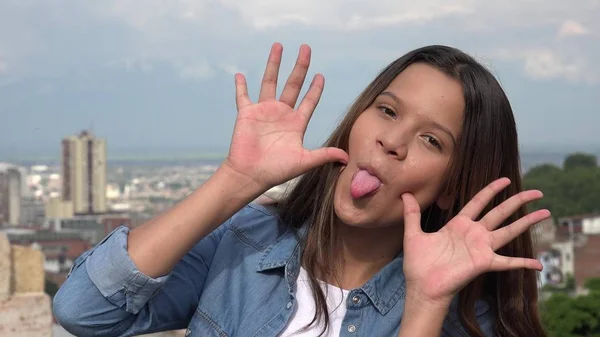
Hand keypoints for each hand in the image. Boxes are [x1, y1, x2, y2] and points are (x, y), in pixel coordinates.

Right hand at [223, 43, 348, 190]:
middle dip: (300, 66)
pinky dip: (241, 86)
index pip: (309, 101)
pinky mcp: (247, 114)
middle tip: (306, 48)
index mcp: (296, 123)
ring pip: (270, 82)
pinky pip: (243, 96)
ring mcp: (264, 112)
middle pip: (293, 84)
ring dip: (274, 64)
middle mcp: (281, 114)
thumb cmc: (276, 171)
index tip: (321, 75)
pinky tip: (240, 74)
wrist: (251, 175)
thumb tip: (347, 157)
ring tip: (279, 46)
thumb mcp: (304, 161)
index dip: (315, 89)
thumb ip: (324, 155)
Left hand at [400, 178, 549, 308]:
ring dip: (528, 222)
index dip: (492, 190)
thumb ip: (412, 214)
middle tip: (537, 191)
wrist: (422, 286)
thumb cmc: (418, 264)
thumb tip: (405, 194)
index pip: (479, 202)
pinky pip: (507, 263)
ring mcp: (481, 248)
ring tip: (546, 212)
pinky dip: (522, 263)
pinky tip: (539, 265)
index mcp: (459, 225)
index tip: (505, 179)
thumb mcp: (413, 234)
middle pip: (500, 212)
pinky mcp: (484, 263)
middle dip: (518, 201)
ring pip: (509, 231)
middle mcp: (474, 234)